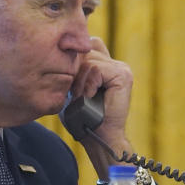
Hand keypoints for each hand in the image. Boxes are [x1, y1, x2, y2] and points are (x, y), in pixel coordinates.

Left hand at [70, 37, 132, 179]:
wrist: (98, 137)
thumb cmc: (82, 118)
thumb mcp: (73, 89)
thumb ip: (73, 70)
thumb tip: (61, 54)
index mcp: (106, 66)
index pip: (87, 47)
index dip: (75, 60)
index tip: (70, 82)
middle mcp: (116, 64)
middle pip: (86, 51)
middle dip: (75, 72)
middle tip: (77, 94)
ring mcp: (121, 68)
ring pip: (89, 60)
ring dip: (80, 81)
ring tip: (84, 98)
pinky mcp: (123, 75)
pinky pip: (96, 68)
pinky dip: (89, 84)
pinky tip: (91, 96)